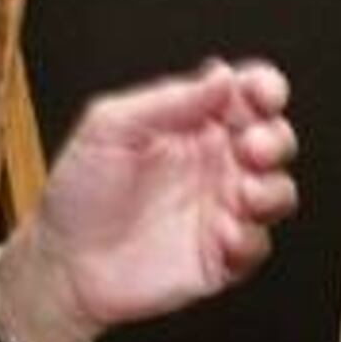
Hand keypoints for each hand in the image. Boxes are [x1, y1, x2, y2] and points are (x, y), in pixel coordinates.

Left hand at [0, 59, 298, 341]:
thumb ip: (169, 99)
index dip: (264, 88)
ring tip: (243, 193)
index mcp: (191, 124)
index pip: (245, 95)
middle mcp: (212, 163)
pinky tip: (222, 235)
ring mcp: (220, 209)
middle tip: (251, 148)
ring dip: (272, 189)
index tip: (262, 93)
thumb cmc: (78, 193)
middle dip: (274, 139)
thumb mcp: (110, 127)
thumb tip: (221, 76)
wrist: (63, 265)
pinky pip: (257, 244)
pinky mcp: (221, 256)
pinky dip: (249, 238)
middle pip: (274, 139)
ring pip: (278, 191)